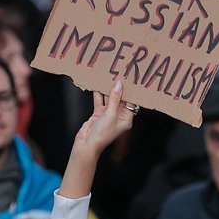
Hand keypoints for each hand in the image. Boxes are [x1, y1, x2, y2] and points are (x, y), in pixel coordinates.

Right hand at [61, 79, 137, 198]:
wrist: (86, 144)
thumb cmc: (102, 134)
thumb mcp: (110, 115)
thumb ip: (115, 99)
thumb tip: (119, 84)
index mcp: (126, 119)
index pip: (131, 102)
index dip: (131, 91)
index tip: (132, 79)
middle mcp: (118, 116)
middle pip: (120, 99)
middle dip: (119, 87)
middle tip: (120, 73)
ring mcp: (108, 114)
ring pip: (109, 98)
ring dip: (108, 88)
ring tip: (108, 75)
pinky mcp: (98, 113)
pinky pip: (100, 100)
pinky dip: (98, 93)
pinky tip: (97, 83)